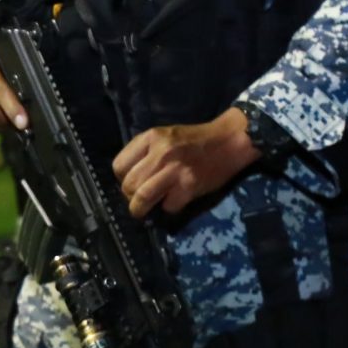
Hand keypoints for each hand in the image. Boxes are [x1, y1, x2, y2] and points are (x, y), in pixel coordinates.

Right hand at [0, 25, 27, 133]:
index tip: (23, 123)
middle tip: (29, 122)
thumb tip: (31, 88)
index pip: (0, 93)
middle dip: (13, 121)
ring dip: (4, 123)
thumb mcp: (0, 48)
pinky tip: (2, 115)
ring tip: (17, 120)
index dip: (13, 109)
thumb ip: (13, 67)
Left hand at [114, 108, 261, 218]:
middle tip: (138, 200)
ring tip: (143, 211)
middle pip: (129, 184)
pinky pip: (168, 205)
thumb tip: (128, 178)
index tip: (131, 183)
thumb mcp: (165, 136)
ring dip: (140, 209)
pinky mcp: (189, 185)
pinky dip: (169, 208)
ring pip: (143, 197)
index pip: (119, 165)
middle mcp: (160, 153)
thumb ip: (145, 152)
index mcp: (150, 137)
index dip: (122, 179)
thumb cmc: (195, 139)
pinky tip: (174, 201)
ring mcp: (175, 169)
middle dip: (130, 197)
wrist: (229, 140)